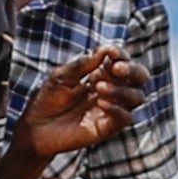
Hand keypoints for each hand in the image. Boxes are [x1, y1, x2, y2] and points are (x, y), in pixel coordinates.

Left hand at [14, 45, 139, 168]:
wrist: (37, 127)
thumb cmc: (48, 99)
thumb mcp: (62, 76)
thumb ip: (83, 64)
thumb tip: (104, 50)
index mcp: (102, 74)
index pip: (122, 61)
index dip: (121, 54)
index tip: (110, 52)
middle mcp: (112, 90)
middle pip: (140, 77)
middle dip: (133, 69)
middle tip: (117, 68)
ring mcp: (113, 109)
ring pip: (137, 97)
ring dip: (122, 89)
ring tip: (98, 88)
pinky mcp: (109, 127)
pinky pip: (126, 118)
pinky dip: (117, 108)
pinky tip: (101, 103)